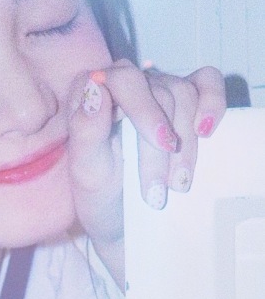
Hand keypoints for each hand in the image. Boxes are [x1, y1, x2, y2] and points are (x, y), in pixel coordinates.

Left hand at [66, 61, 226, 253]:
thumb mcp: (85, 172)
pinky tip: (206, 132)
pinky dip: (213, 103)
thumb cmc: (98, 193)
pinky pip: (207, 82)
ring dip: (187, 142)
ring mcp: (157, 89)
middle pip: (160, 93)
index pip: (123, 79)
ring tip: (177, 184)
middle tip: (158, 189)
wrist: (121, 218)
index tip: (161, 145)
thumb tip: (97, 89)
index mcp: (93, 91)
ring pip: (185, 94)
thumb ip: (84, 129)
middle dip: (163, 146)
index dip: (145, 109)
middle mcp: (126, 83)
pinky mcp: (186, 101)